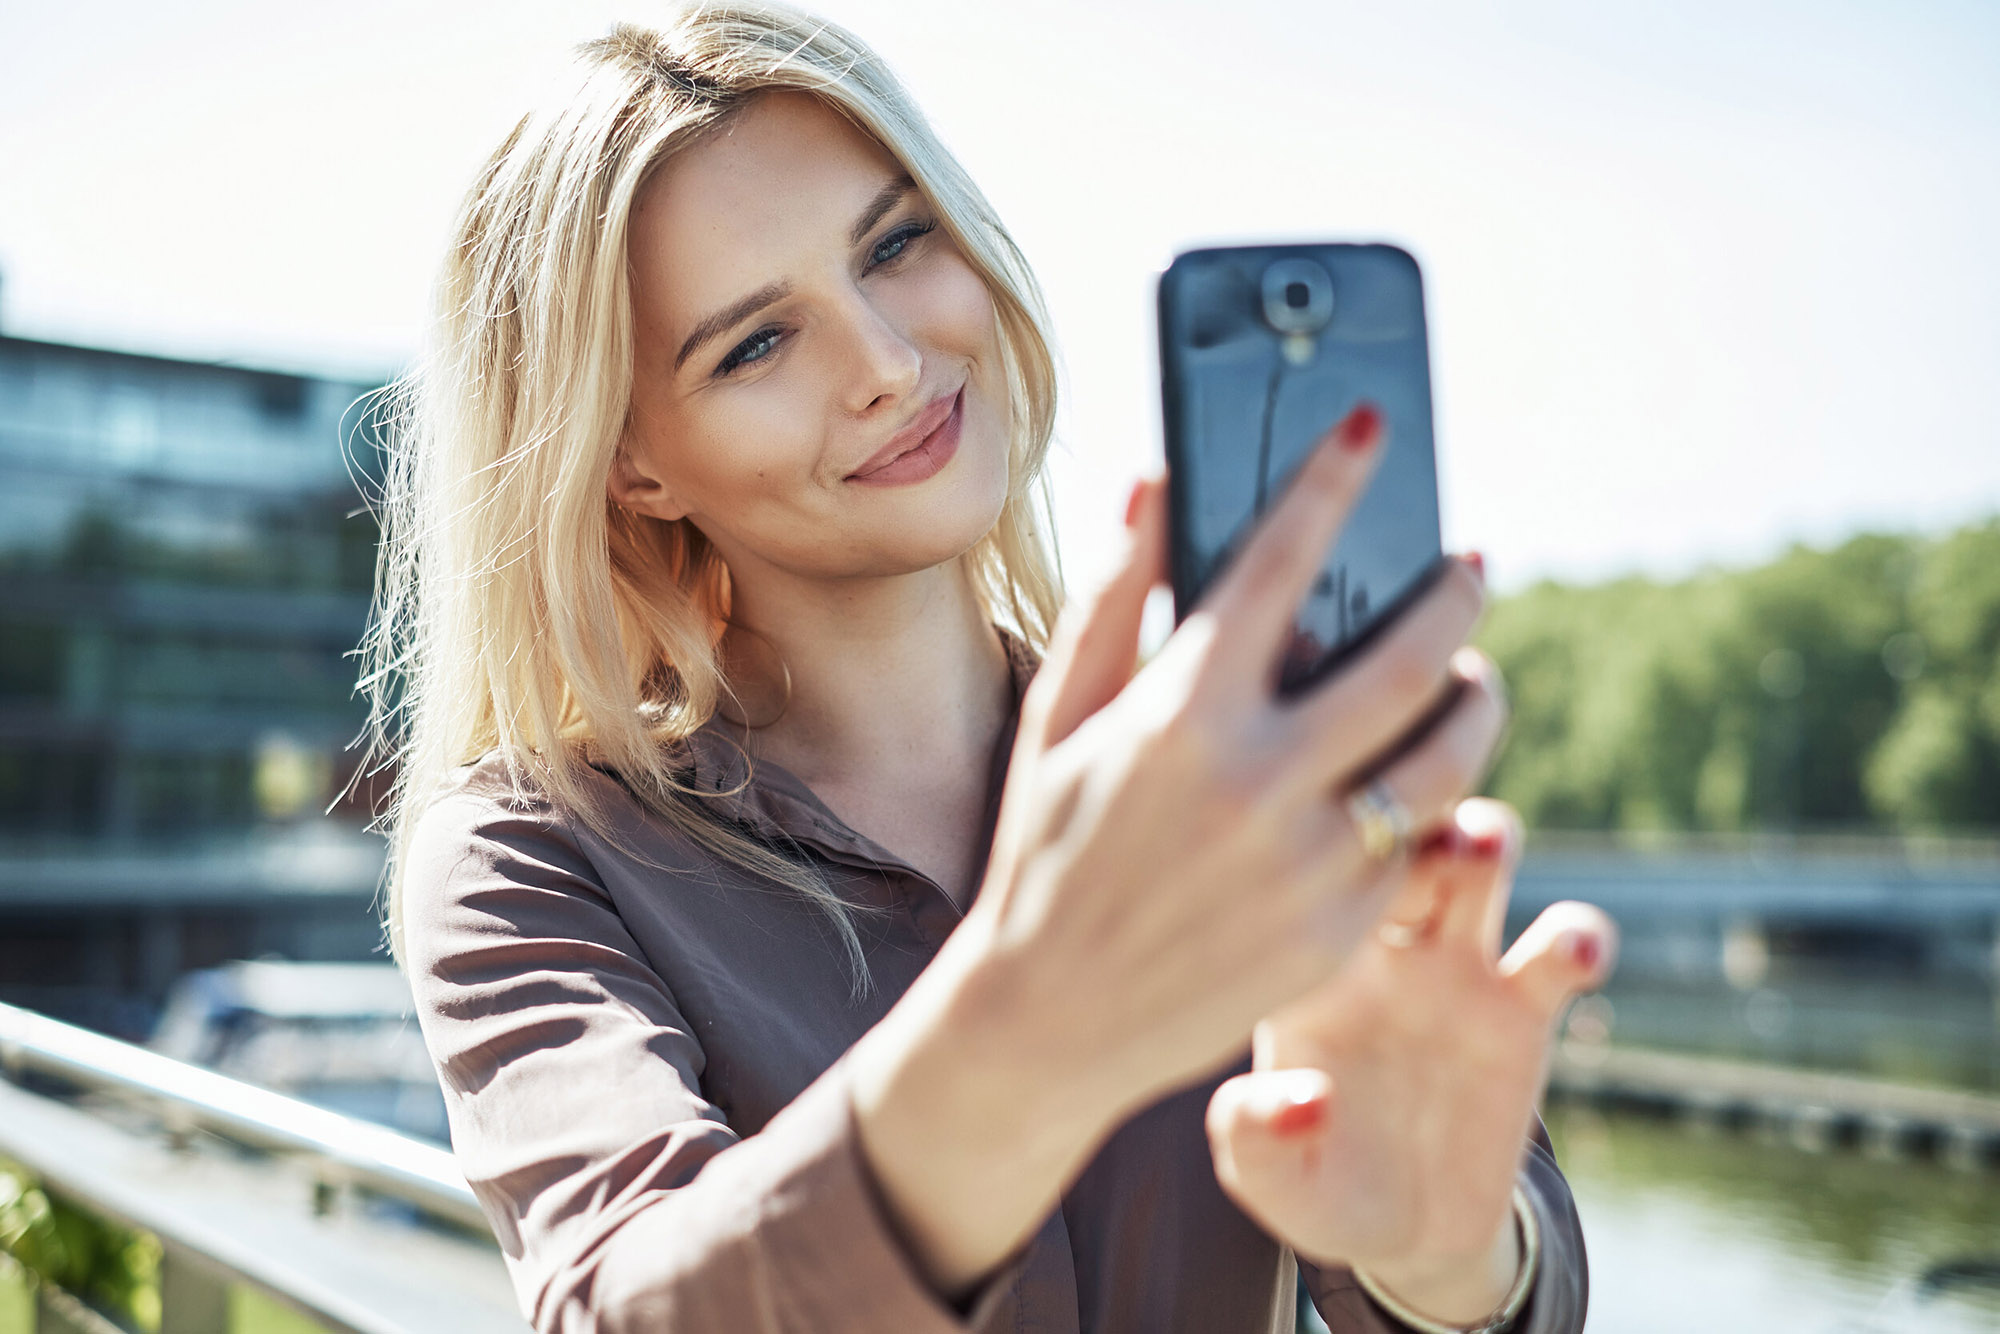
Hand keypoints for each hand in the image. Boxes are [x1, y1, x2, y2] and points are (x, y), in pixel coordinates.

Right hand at [848, 405, 1501, 1293]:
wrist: (1046, 1017)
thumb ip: (1111, 597)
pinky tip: (1419, 769)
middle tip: (1468, 564)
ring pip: (1444, 757)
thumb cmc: (1042, 849)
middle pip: (1407, 660)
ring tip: (1467, 673)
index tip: (1368, 429)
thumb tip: (1153, 483)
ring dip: (1473, 697)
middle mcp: (1255, 783)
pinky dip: (1432, 793)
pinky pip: (1416, 842)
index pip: (1282, 562)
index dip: (1332, 480)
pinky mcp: (1338, 931)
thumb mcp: (1057, 716)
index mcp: (1179, 714)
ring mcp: (1308, 864)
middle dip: (1452, 595)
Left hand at [1204, 800, 1616, 1323]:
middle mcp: (1371, 943)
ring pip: (1469, 859)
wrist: (1399, 1229)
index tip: (1303, 841)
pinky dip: (1578, 936)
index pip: (1287, 871)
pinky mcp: (1519, 1010)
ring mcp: (1448, 967)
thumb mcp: (1264, 1176)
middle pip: (1381, 835)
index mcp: (1293, 961)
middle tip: (1387, 821)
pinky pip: (1558, 949)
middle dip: (1392, 809)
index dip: (1296, 841)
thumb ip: (1254, 1138)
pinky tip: (1575, 952)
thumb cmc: (1310, 1182)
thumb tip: (1306, 1100)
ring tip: (1481, 848)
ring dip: (1480, 834)